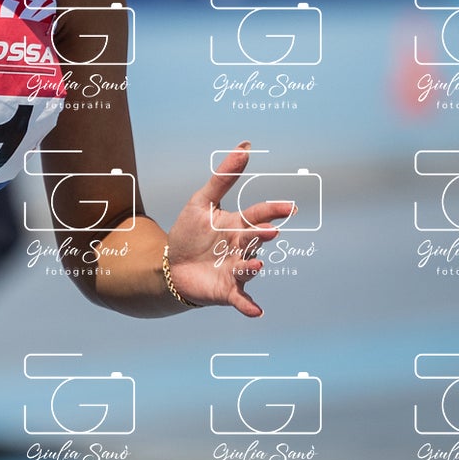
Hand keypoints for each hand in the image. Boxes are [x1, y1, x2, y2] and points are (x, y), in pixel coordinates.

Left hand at [163, 140, 295, 317]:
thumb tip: (244, 147)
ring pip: (249, 268)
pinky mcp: (227, 291)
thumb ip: (223, 177)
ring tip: (255, 267)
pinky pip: (241, 299)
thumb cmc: (190, 233)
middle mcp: (243, 249)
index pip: (260, 215)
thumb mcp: (202, 202)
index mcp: (239, 226)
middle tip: (268, 232)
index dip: (273, 211)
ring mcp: (237, 270)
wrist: (169, 266)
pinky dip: (249, 306)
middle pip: (255, 240)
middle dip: (261, 237)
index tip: (289, 207)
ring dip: (252, 268)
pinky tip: (257, 312)